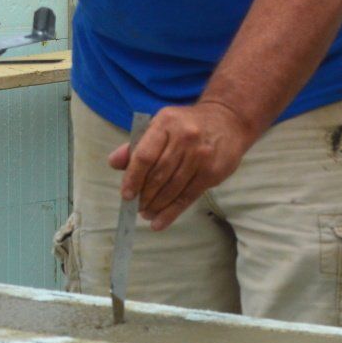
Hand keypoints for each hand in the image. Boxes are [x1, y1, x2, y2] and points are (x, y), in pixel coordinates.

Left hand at [108, 102, 256, 230]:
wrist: (227, 120)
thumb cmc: (186, 125)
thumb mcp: (161, 125)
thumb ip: (137, 145)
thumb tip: (113, 163)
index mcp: (166, 123)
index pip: (144, 155)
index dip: (133, 178)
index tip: (126, 194)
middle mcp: (184, 138)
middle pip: (158, 174)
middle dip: (144, 195)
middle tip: (137, 207)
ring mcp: (200, 156)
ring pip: (172, 188)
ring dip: (156, 206)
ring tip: (146, 214)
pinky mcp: (212, 172)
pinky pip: (188, 196)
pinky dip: (172, 212)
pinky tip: (160, 222)